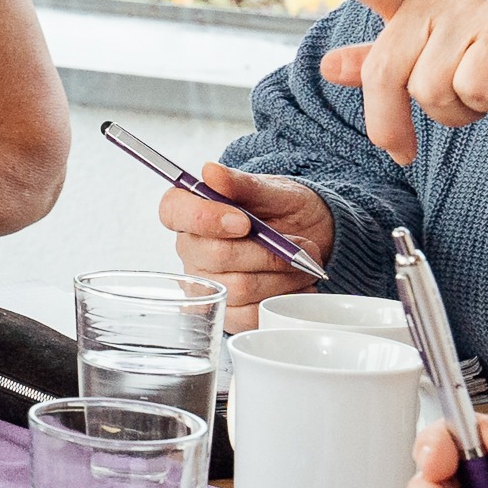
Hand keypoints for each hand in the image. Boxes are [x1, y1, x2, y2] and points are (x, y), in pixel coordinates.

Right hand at [156, 160, 332, 322]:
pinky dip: (282, 299)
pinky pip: (248, 315)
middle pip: (214, 256)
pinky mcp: (226, 311)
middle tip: (301, 245)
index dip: (204, 218)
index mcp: (191, 211)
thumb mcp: (274, 190)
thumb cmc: (287, 210)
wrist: (312, 238)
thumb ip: (243, 183)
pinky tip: (297, 286)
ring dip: (282, 276)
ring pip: (238, 287)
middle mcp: (191, 248)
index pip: (174, 211)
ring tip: (305, 264)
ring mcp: (206, 284)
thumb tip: (211, 171)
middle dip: (266, 253)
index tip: (243, 221)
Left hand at [296, 0, 487, 166]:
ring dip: (459, 110)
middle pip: (385, 74)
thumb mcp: (435, 54)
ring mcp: (473, 7)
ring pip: (431, 89)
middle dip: (390, 124)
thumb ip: (382, 61)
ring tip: (486, 87)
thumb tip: (326, 66)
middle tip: (404, 154)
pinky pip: (470, 88)